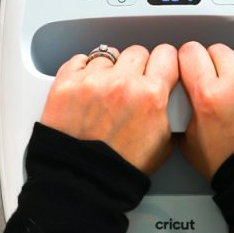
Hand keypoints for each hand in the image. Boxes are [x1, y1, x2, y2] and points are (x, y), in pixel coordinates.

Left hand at [40, 44, 179, 173]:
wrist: (83, 180)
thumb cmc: (119, 169)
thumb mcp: (163, 144)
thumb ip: (167, 112)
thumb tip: (167, 99)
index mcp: (150, 95)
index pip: (166, 54)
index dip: (164, 61)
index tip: (160, 66)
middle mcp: (122, 83)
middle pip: (137, 52)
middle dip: (137, 67)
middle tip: (131, 84)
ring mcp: (92, 81)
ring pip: (107, 55)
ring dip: (109, 69)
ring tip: (105, 91)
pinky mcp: (66, 83)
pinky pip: (79, 60)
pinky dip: (83, 70)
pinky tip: (86, 87)